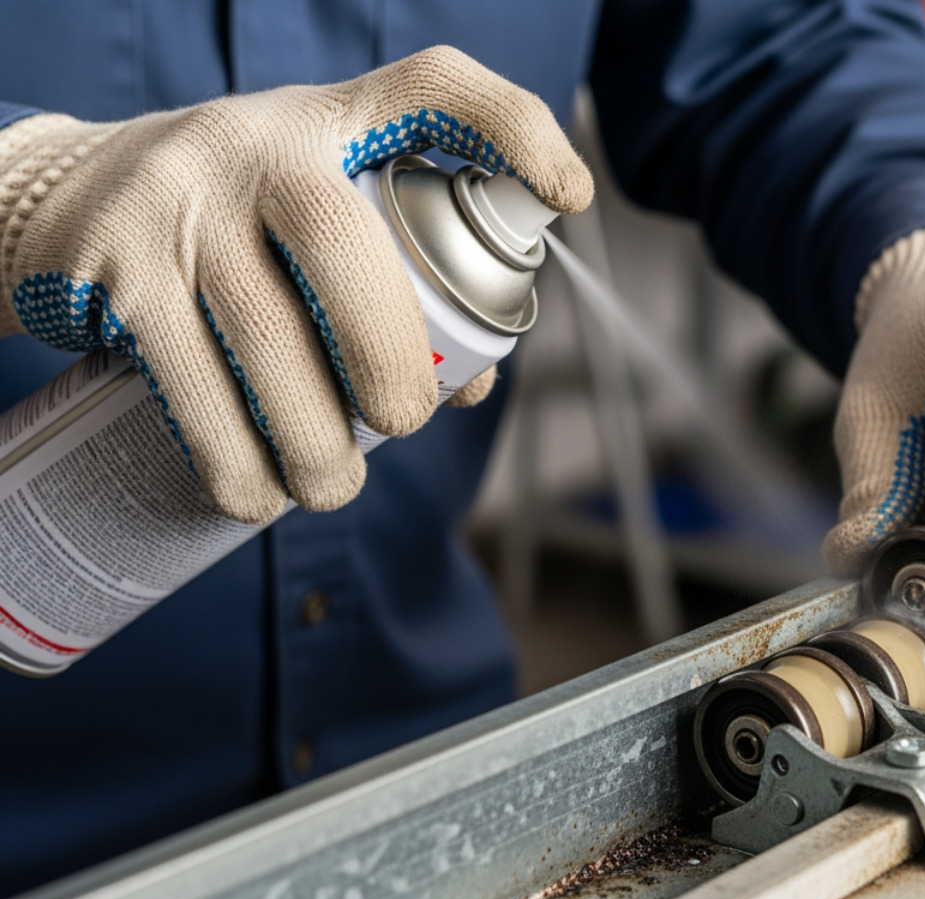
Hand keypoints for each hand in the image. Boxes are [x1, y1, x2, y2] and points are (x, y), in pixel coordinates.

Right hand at [0, 46, 590, 522]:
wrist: (65, 206)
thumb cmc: (237, 224)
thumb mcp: (317, 210)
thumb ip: (401, 275)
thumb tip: (472, 382)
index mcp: (332, 122)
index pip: (433, 88)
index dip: (512, 128)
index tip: (568, 191)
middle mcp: (256, 145)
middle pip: (344, 246)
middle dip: (387, 358)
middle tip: (402, 422)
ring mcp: (177, 203)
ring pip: (266, 336)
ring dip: (313, 441)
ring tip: (330, 486)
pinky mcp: (118, 272)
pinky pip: (191, 385)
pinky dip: (235, 460)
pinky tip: (256, 493)